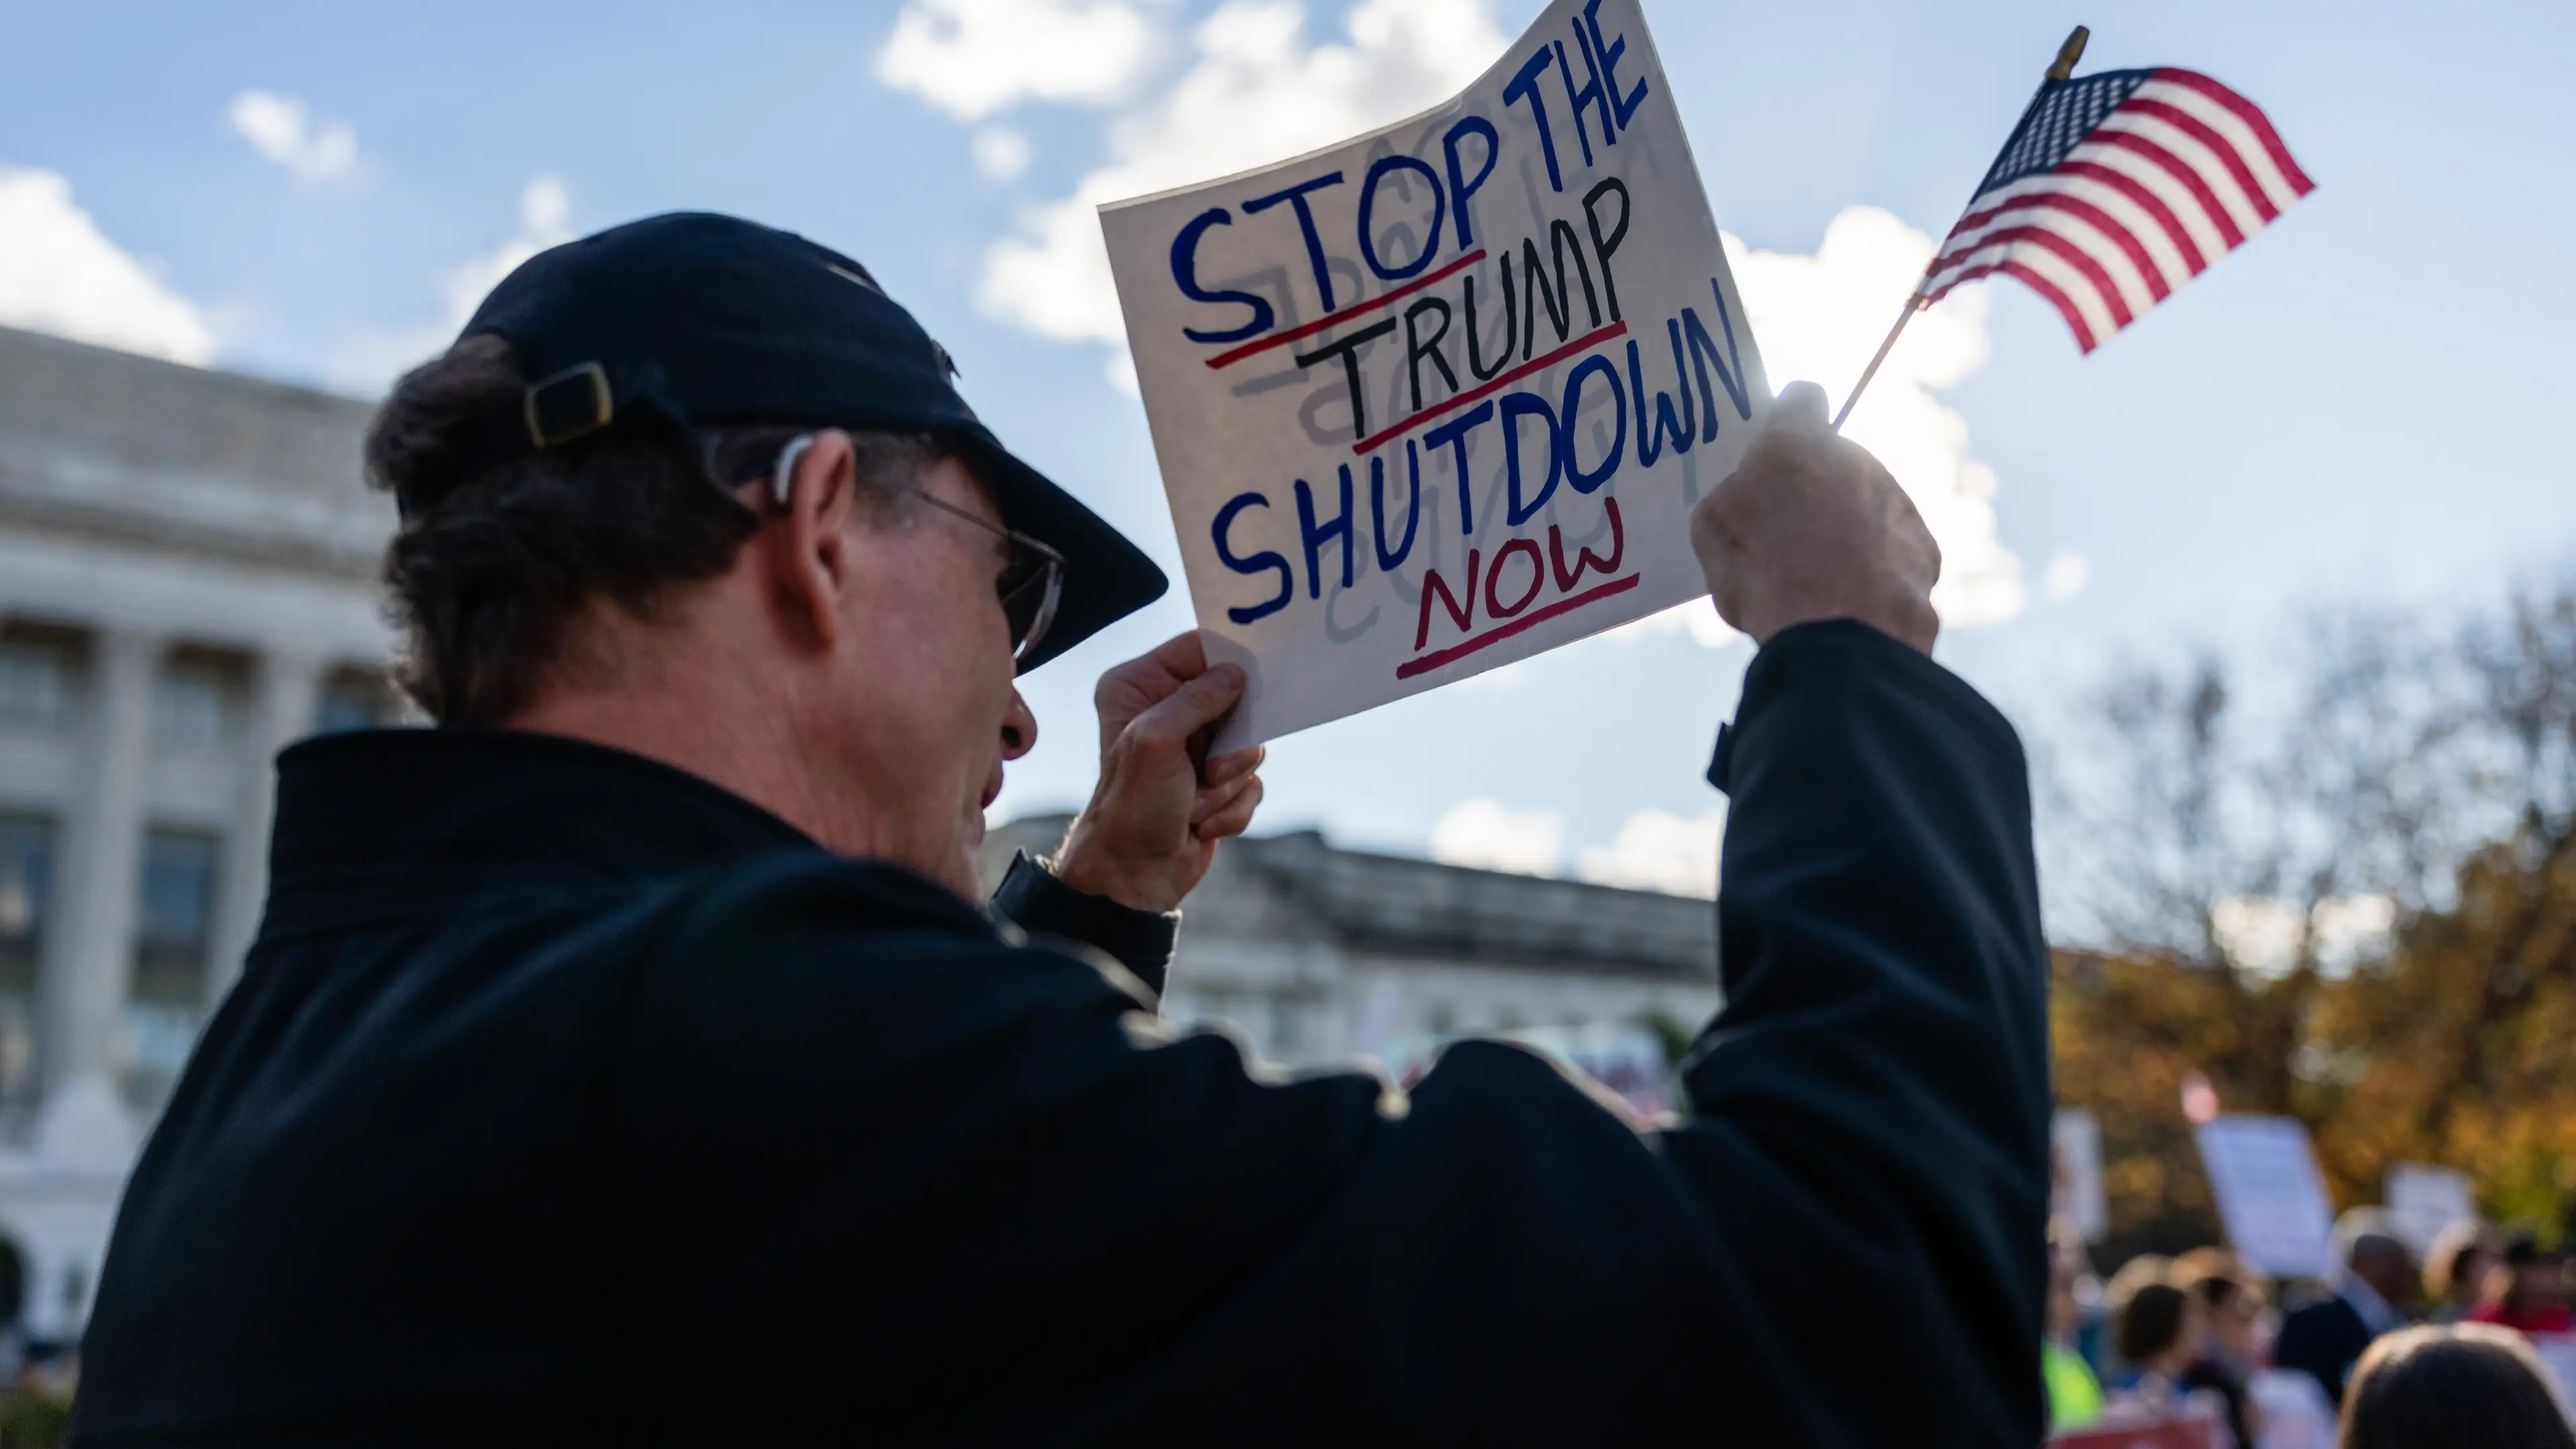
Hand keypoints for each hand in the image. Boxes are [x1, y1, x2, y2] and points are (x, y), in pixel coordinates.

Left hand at [1052, 631, 1265, 913]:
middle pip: (1236, 699)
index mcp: (1140, 686)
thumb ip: (1197, 699)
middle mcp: (1168, 710)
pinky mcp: (1217, 781)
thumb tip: (1237, 675)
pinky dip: (1233, 806)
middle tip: (1210, 769)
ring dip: (1229, 782)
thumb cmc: (1132, 807)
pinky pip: (1251, 781)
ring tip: (1196, 803)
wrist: (1134, 875)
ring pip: (1249, 745)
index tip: (1250, 684)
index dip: (1229, 664)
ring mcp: (1195, 747)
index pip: (1199, 648)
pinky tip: (1202, 822)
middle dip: (1231, 745)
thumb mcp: (1157, 741)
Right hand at [1689, 380, 1941, 653]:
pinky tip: (1852, 603)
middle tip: (1786, 540)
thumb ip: (1736, 496)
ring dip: (1847, 533)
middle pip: (1835, 463)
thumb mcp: (1714, 530)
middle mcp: (1857, 459)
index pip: (1799, 399)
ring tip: (1818, 582)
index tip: (1774, 450)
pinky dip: (1876, 571)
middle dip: (1815, 492)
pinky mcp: (1925, 551)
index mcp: (1797, 443)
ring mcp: (1898, 503)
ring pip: (1868, 507)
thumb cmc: (1764, 573)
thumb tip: (1750, 496)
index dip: (1786, 420)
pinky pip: (1893, 551)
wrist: (1839, 634)